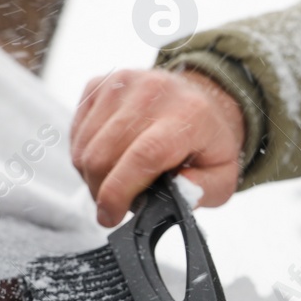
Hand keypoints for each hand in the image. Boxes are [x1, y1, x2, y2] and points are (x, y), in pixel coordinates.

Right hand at [70, 68, 245, 225]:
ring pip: (86, 146)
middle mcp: (153, 92)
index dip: (119, 192)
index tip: (111, 217)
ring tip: (116, 181)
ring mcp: (123, 84)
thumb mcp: (223, 175)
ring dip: (92, 175)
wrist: (201, 98)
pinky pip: (77, 132)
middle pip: (105, 154)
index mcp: (189, 115)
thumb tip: (173, 192)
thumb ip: (201, 190)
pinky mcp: (101, 83)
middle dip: (102, 192)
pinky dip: (85, 155)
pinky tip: (108, 159)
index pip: (143, 156)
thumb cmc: (208, 141)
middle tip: (116, 205)